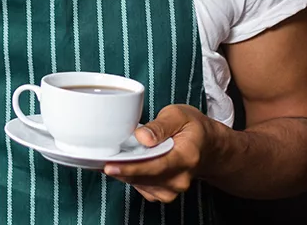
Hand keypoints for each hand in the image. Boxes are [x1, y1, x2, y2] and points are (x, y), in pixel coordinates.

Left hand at [103, 104, 217, 202]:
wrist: (208, 146)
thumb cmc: (192, 127)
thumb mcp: (179, 115)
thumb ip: (160, 125)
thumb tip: (142, 137)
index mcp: (186, 157)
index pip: (155, 166)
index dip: (130, 167)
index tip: (109, 166)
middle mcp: (180, 178)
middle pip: (144, 178)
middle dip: (120, 169)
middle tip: (98, 158)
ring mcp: (173, 188)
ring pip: (140, 184)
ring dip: (123, 172)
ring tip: (110, 156)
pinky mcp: (165, 192)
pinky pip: (142, 187)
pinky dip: (129, 176)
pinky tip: (122, 163)